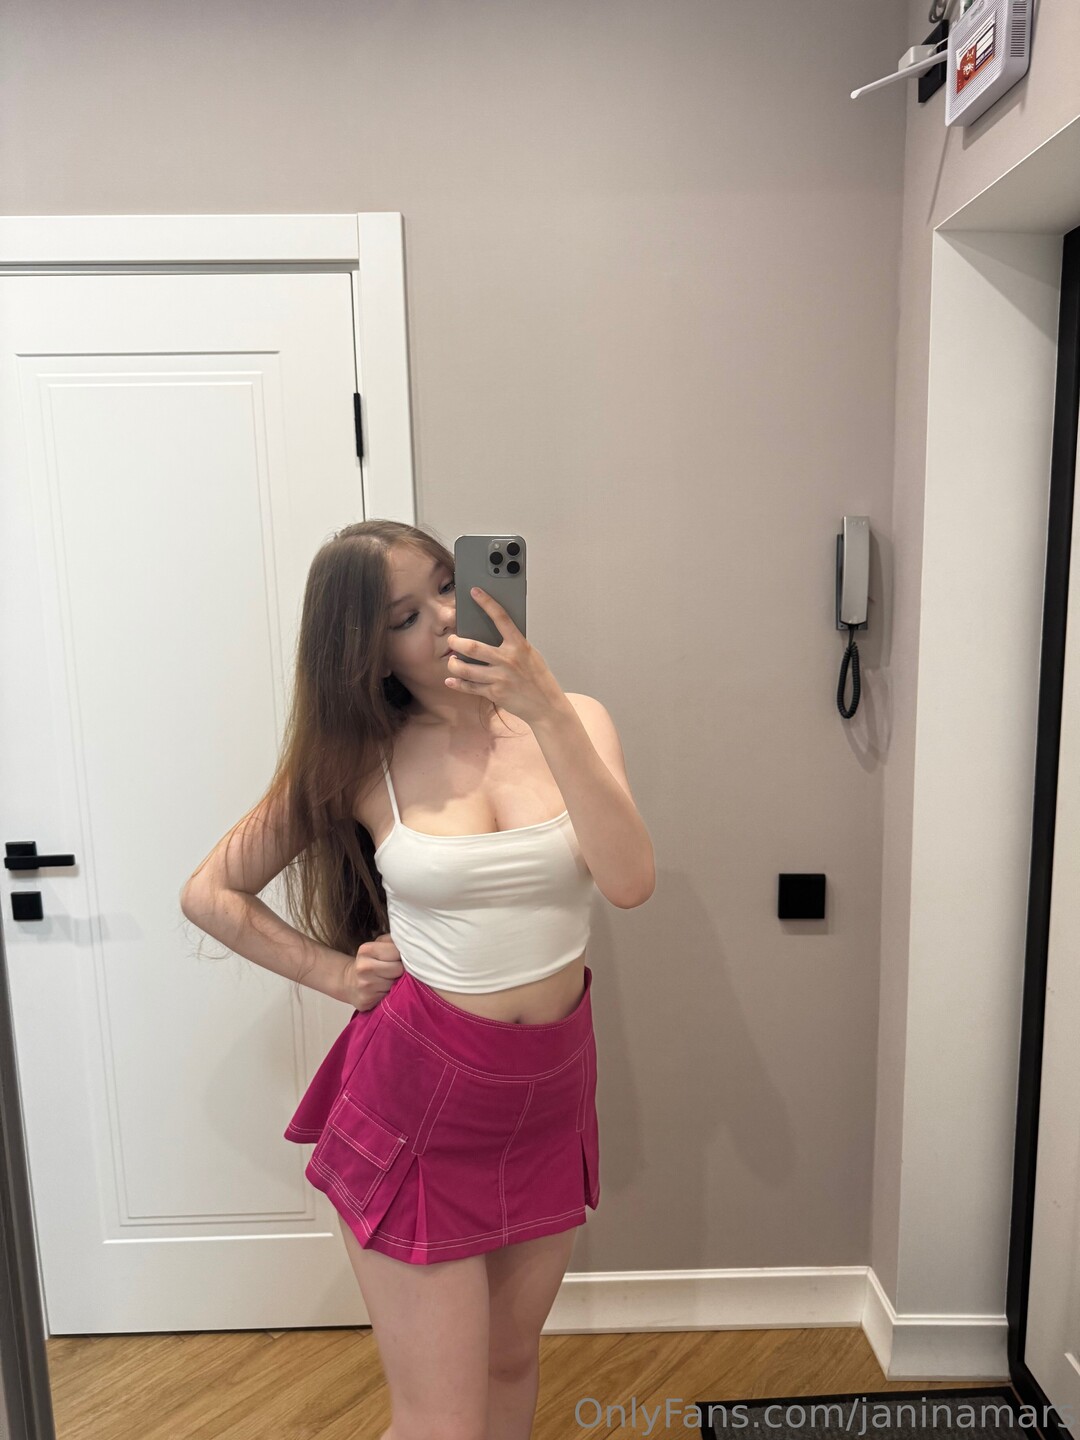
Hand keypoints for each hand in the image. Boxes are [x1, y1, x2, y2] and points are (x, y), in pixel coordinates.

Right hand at [341, 931, 404, 1010]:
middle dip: (400, 970)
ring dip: (396, 983)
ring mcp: (365, 986)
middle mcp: (363, 967)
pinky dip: (390, 994)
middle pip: (398, 969)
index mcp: (366, 950)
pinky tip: (384, 990)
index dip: (402, 956)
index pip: (397, 952)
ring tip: (389, 980)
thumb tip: (411, 945)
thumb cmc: (370, 961)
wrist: (350, 983)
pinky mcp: (366, 1001)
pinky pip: (389, 997)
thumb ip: (393, 941)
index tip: (399, 958)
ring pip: (395, 984)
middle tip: (395, 971)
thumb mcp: (378, 945)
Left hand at [444, 587, 566, 726]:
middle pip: (473, 647)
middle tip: (452, 640)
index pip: (501, 618)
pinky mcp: (495, 693)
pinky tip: (451, 680)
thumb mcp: (530, 655)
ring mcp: (500, 678)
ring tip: (452, 660)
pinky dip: (457, 684)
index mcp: (519, 645)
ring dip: (454, 664)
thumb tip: (491, 634)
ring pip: (466, 669)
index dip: (487, 602)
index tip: (475, 592)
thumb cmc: (538, 678)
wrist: (546, 705)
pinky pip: (470, 687)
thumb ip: (513, 644)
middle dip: (456, 642)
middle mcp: (508, 660)